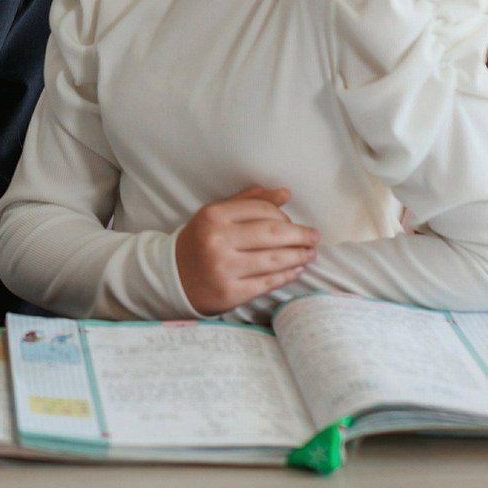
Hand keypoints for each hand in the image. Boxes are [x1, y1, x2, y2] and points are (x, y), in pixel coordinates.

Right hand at [175, 187, 318, 315]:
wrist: (173, 276)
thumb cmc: (200, 241)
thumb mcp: (216, 215)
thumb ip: (250, 201)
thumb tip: (285, 193)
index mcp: (214, 216)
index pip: (261, 210)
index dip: (284, 216)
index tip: (294, 223)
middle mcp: (218, 240)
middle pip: (272, 234)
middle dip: (300, 236)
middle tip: (314, 237)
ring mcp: (224, 268)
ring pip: (274, 260)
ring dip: (298, 256)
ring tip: (310, 253)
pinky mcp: (230, 293)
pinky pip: (267, 283)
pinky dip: (287, 276)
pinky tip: (296, 270)